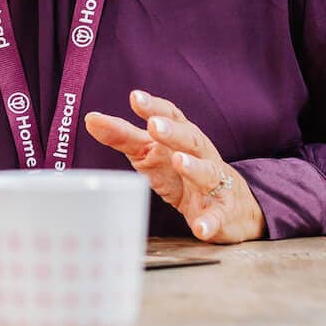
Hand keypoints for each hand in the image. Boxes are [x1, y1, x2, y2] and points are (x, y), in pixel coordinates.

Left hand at [84, 90, 264, 243]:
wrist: (234, 207)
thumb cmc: (182, 174)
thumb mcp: (153, 153)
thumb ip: (124, 137)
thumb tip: (91, 118)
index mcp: (184, 138)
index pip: (172, 116)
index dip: (154, 106)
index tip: (135, 97)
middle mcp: (201, 156)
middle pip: (191, 139)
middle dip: (173, 132)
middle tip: (154, 125)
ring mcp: (215, 185)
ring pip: (207, 173)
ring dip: (193, 167)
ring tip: (178, 161)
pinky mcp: (222, 214)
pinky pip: (217, 217)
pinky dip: (210, 222)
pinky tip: (200, 228)